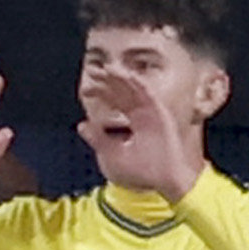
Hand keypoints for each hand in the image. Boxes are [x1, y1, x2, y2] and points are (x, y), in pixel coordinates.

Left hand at [79, 66, 205, 198]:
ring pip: (135, 89)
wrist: (167, 180)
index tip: (87, 88)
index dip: (102, 92)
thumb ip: (98, 138)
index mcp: (135, 121)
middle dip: (108, 81)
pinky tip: (125, 74)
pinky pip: (149, 94)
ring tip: (105, 68)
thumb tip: (81, 125)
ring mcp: (154, 112)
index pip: (116, 102)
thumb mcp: (113, 154)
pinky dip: (138, 83)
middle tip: (93, 71)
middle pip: (124, 92)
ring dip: (121, 77)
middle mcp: (144, 114)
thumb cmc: (144, 172)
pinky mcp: (162, 113)